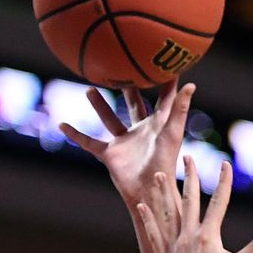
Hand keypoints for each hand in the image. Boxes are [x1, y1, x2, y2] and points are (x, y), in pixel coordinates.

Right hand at [60, 81, 194, 203]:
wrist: (148, 191)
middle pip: (134, 105)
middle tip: (121, 69)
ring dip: (100, 106)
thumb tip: (190, 84)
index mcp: (158, 125)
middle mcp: (141, 132)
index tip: (160, 61)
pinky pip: (89, 142)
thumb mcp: (172, 132)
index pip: (163, 98)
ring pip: (110, 119)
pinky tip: (62, 125)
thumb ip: (179, 108)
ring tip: (90, 88)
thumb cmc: (164, 162)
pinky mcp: (110, 155)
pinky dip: (76, 135)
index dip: (164, 82)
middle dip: (129, 89)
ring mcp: (124, 143)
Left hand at [138, 157, 252, 252]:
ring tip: (159, 174)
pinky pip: (154, 233)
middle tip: (187, 158)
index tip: (226, 164)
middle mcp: (188, 236)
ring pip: (167, 212)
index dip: (224, 182)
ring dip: (163, 192)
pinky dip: (148, 219)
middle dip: (190, 177)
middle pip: (189, 200)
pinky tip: (142, 206)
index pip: (219, 203)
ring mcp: (173, 245)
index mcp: (208, 236)